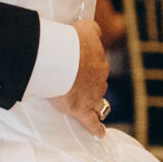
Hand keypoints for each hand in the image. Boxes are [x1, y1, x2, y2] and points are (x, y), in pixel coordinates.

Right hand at [58, 18, 108, 134]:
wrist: (62, 58)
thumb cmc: (70, 41)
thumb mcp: (85, 27)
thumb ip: (93, 30)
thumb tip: (97, 31)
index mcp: (100, 63)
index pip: (97, 66)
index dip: (88, 66)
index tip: (79, 65)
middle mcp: (99, 81)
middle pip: (98, 84)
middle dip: (91, 84)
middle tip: (79, 82)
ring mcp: (91, 97)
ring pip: (98, 102)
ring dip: (96, 104)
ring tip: (95, 109)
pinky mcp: (80, 109)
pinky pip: (91, 122)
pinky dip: (96, 128)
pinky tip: (100, 134)